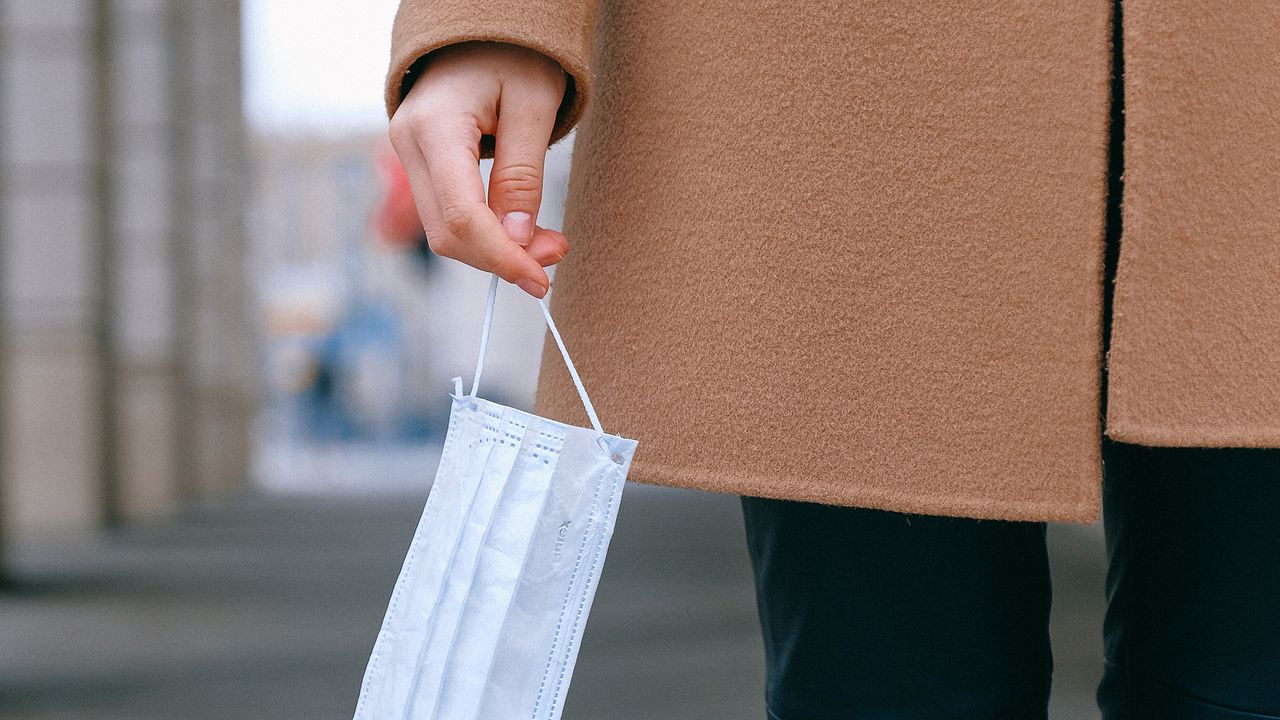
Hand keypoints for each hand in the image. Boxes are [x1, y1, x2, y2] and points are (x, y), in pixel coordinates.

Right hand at [388, 41, 569, 297]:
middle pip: (447, 233)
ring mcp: (408, 156)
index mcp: (435, 127)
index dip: (501, 257)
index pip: (461, 216)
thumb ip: (523, 176)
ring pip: (444, 231)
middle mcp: (408, 144)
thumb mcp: (533, 107)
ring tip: (544, 244)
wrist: (479, 29)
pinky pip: (446, 214)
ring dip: (495, 249)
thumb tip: (518, 239)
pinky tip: (518, 230)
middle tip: (554, 256)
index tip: (539, 279)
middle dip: (502, 257)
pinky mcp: (420, 164)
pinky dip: (483, 233)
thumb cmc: (512, 55)